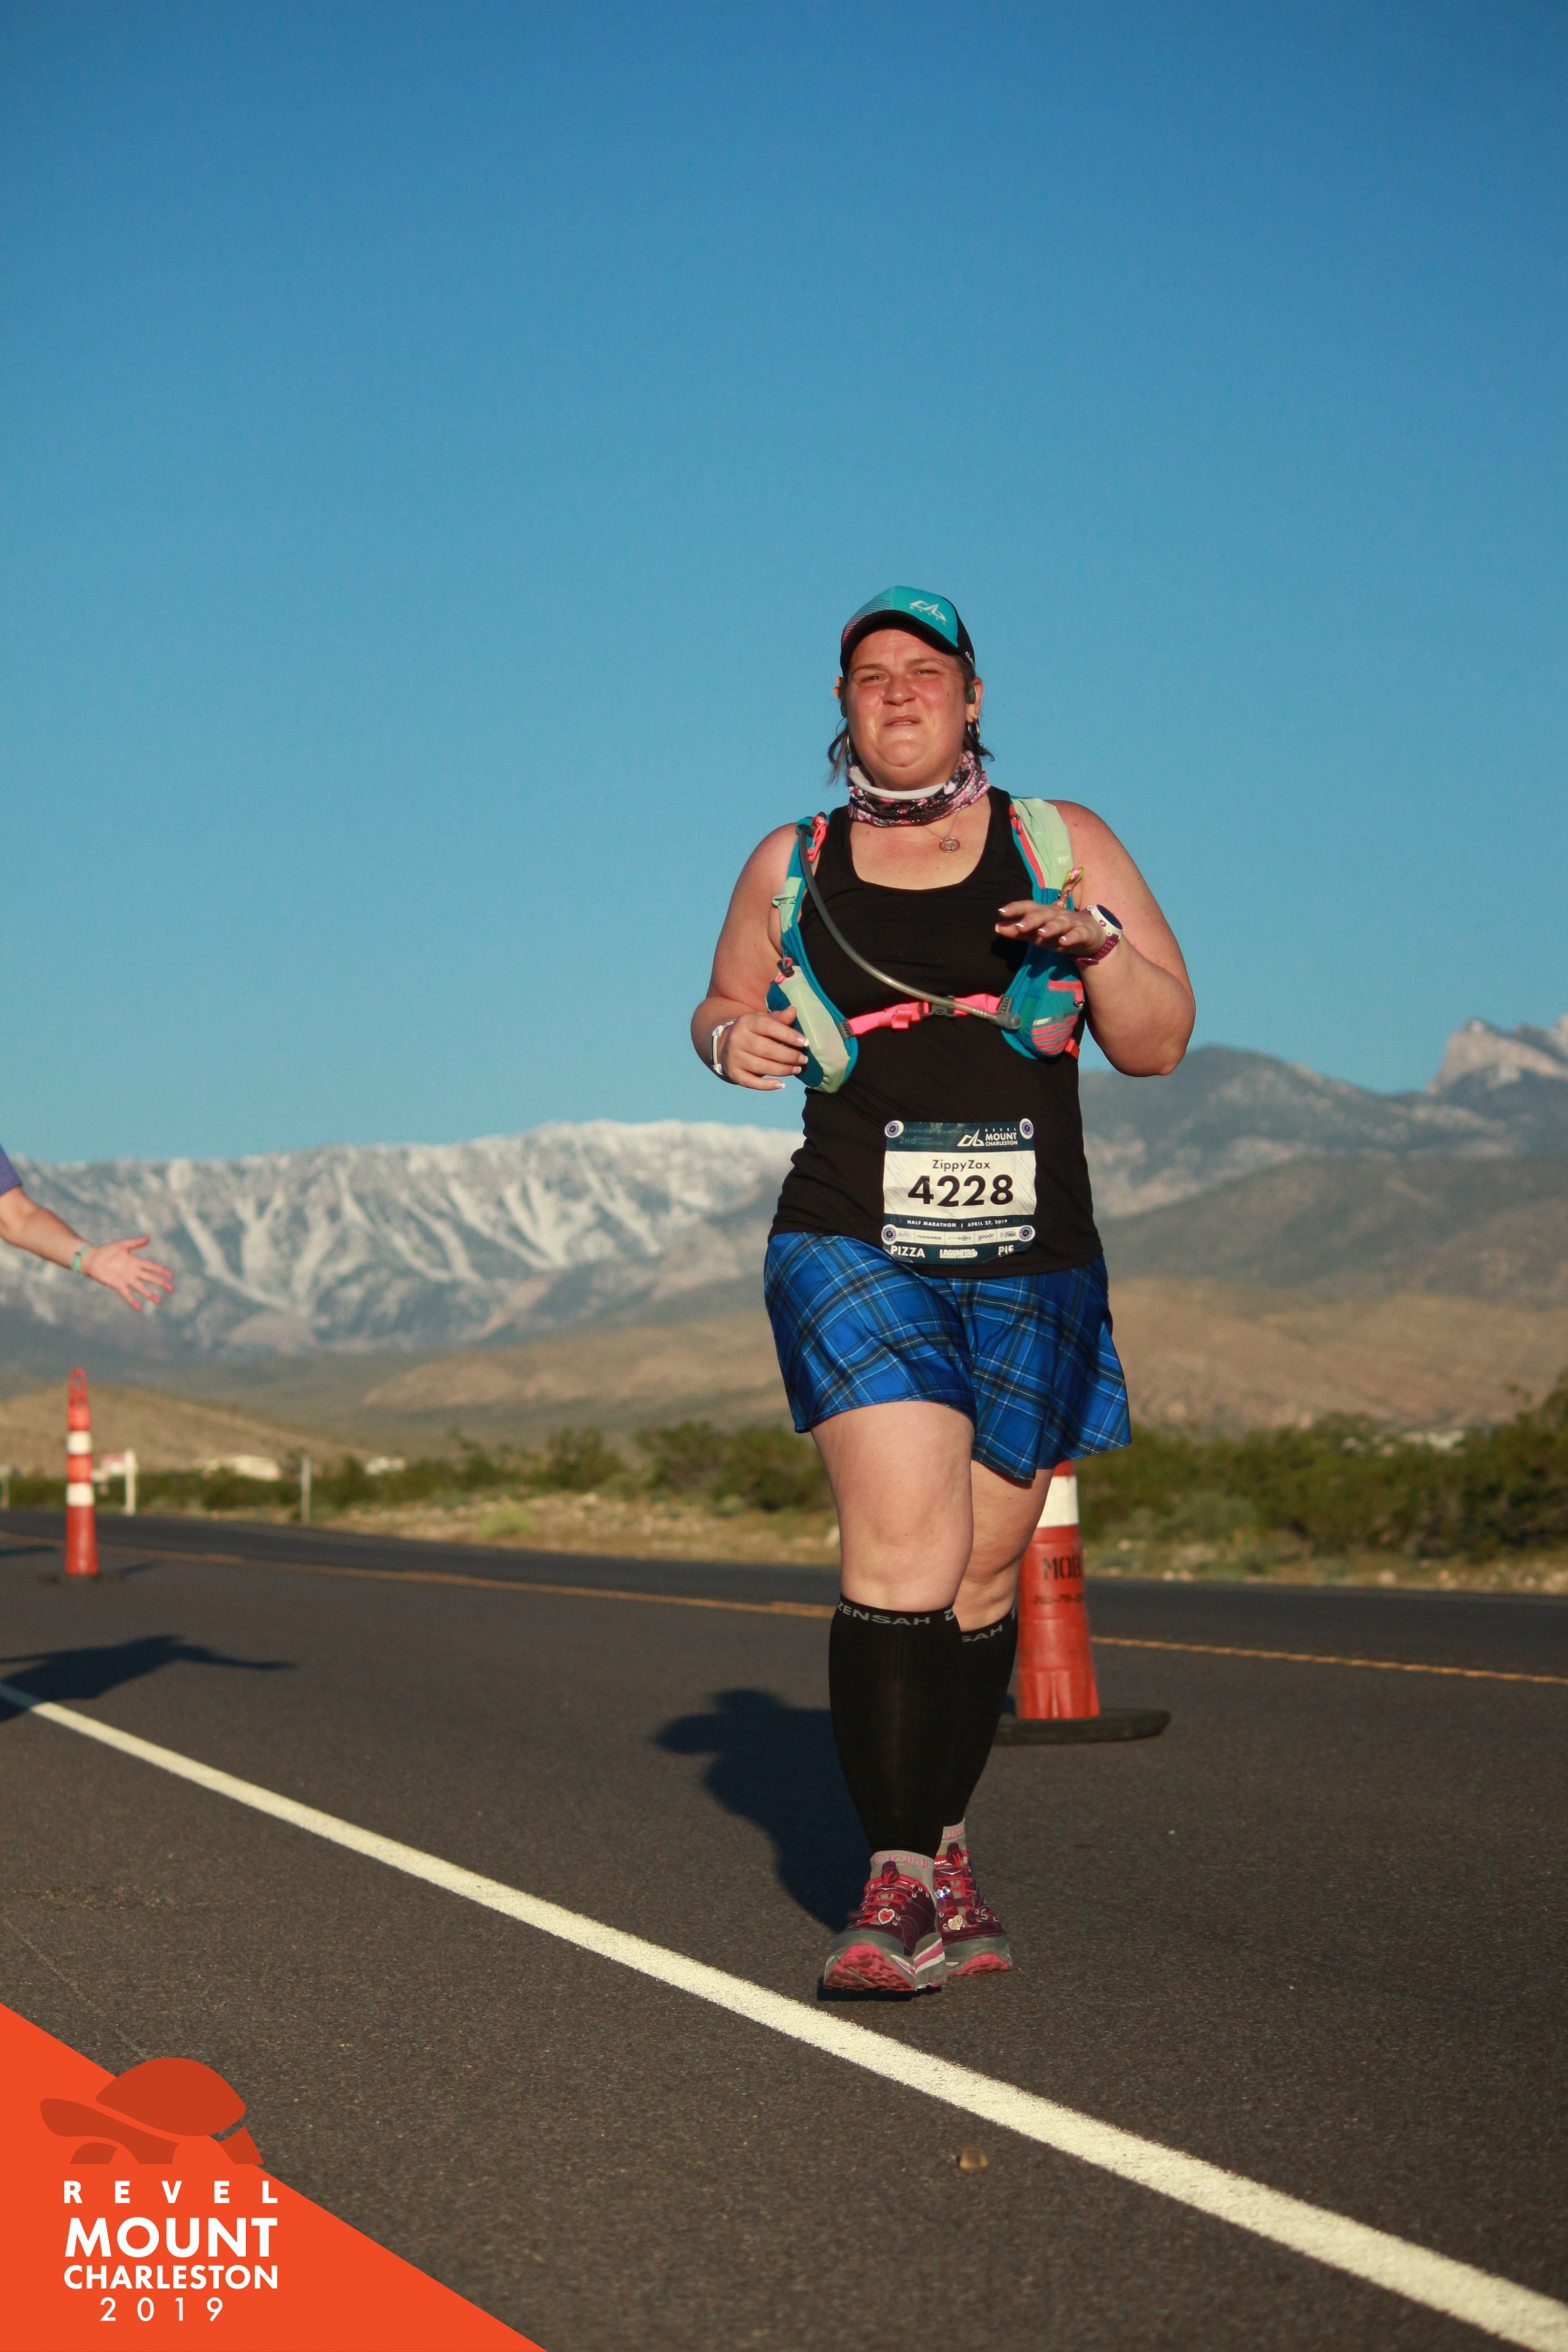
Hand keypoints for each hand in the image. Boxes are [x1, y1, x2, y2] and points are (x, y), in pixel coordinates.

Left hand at [83, 1237, 175, 1311]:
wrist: (92, 1259)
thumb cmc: (107, 1251)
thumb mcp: (122, 1245)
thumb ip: (135, 1243)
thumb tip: (148, 1238)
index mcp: (136, 1262)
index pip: (152, 1267)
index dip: (162, 1271)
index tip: (171, 1275)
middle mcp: (133, 1272)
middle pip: (150, 1278)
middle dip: (161, 1283)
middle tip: (172, 1289)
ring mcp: (126, 1279)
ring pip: (141, 1288)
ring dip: (150, 1295)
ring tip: (159, 1301)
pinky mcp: (118, 1285)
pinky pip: (127, 1294)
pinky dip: (132, 1301)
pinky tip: (139, 1308)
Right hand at [720, 1006, 808, 1090]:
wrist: (724, 1044)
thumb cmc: (752, 1031)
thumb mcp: (762, 1020)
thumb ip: (778, 1018)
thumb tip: (793, 1011)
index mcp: (746, 1022)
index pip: (769, 1027)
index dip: (788, 1035)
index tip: (805, 1043)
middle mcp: (737, 1039)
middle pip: (767, 1049)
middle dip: (789, 1056)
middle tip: (803, 1059)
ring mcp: (733, 1058)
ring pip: (761, 1067)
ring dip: (783, 1070)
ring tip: (797, 1069)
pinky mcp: (733, 1073)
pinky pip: (751, 1082)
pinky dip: (767, 1086)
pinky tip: (781, 1084)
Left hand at [996, 877, 1113, 963]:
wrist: (1089, 934)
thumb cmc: (1057, 932)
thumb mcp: (1037, 933)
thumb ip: (1018, 931)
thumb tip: (996, 927)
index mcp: (1043, 913)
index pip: (1028, 907)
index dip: (1016, 908)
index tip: (1001, 912)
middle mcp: (1056, 915)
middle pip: (1043, 914)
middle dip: (1032, 919)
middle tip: (1020, 926)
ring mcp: (1070, 923)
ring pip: (1061, 923)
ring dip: (1051, 928)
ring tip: (1041, 934)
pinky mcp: (1083, 933)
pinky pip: (1077, 934)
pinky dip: (1071, 937)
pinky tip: (1063, 942)